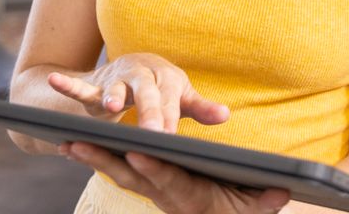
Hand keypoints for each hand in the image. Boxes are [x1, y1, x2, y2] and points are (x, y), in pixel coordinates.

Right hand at [48, 53, 229, 132]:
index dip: (170, 116)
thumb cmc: (160, 88)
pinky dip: (69, 84)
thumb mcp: (180, 97)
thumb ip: (200, 108)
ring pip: (116, 87)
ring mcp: (118, 79)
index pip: (171, 100)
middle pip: (147, 93)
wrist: (132, 67)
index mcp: (167, 79)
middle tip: (152, 132)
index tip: (171, 136)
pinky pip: (82, 86)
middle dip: (149, 112)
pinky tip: (56, 80)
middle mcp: (143, 75)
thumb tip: (226, 116)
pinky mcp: (97, 86)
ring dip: (112, 94)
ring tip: (110, 106)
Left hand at [61, 142, 290, 213]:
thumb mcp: (256, 207)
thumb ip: (264, 202)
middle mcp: (167, 197)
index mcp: (191, 198)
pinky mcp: (148, 185)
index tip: (137, 152)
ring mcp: (154, 192)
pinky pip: (120, 171)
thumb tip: (281, 193)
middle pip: (132, 177)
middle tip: (78, 144)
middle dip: (105, 160)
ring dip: (94, 159)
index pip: (170, 182)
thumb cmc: (241, 210)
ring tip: (67, 143)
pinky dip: (98, 158)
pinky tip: (74, 146)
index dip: (154, 168)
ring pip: (120, 174)